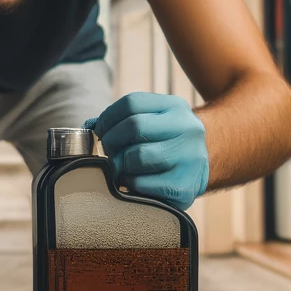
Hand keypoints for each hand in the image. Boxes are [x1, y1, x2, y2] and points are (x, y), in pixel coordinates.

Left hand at [89, 92, 207, 211]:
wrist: (200, 172)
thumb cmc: (165, 146)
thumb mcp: (155, 123)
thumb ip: (126, 121)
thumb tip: (90, 128)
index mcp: (176, 107)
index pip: (132, 103)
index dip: (108, 118)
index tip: (101, 131)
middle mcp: (188, 129)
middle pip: (134, 126)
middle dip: (111, 141)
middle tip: (108, 153)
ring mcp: (190, 158)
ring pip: (137, 156)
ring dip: (120, 165)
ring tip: (121, 169)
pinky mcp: (185, 187)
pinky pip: (142, 184)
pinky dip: (130, 184)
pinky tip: (133, 183)